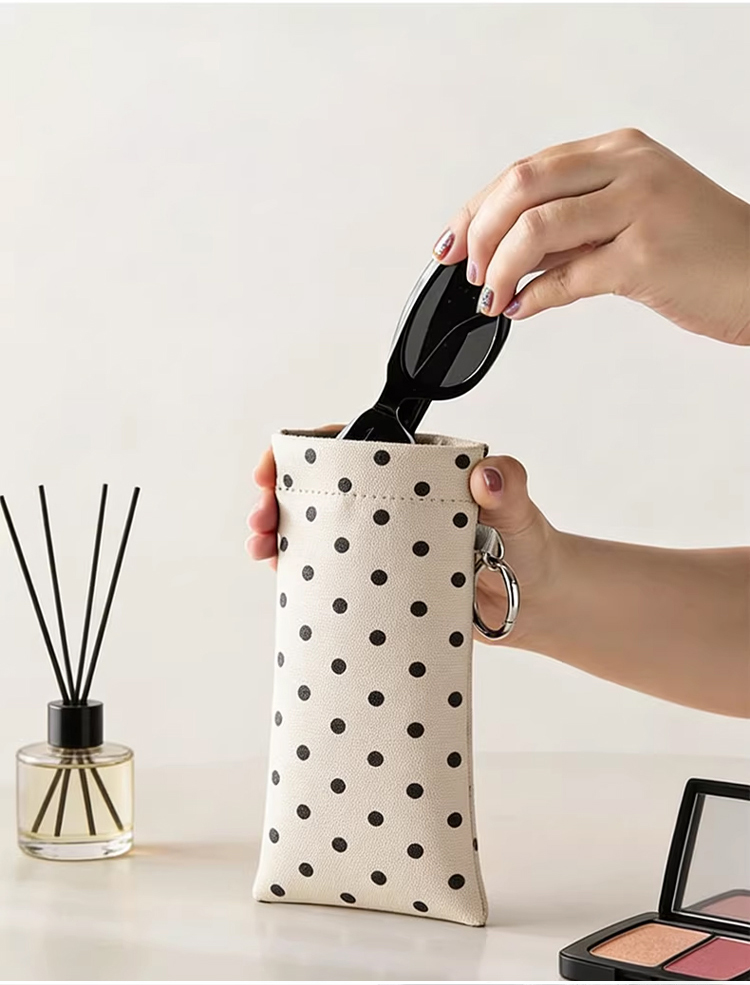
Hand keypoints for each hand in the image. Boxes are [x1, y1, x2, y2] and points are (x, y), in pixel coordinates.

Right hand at [246, 437, 559, 647]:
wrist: (536, 605)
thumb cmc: (528, 546)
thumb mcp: (520, 509)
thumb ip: (510, 485)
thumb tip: (485, 475)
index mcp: (412, 469)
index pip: (349, 446)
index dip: (303, 450)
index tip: (273, 467)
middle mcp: (389, 501)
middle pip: (319, 488)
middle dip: (276, 497)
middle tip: (260, 519)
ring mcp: (380, 541)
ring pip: (315, 529)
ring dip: (277, 535)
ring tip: (261, 550)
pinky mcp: (380, 580)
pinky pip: (331, 571)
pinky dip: (299, 572)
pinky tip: (280, 577)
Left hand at [433, 128, 749, 345]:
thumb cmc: (698, 248)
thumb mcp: (630, 217)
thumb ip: (571, 229)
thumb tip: (505, 255)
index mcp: (619, 151)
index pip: (526, 170)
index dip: (477, 208)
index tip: (451, 242)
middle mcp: (627, 168)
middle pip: (521, 187)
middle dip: (479, 234)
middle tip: (469, 273)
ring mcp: (638, 208)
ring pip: (536, 228)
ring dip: (499, 269)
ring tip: (493, 296)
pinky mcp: (646, 256)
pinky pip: (568, 276)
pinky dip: (534, 297)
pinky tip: (522, 309)